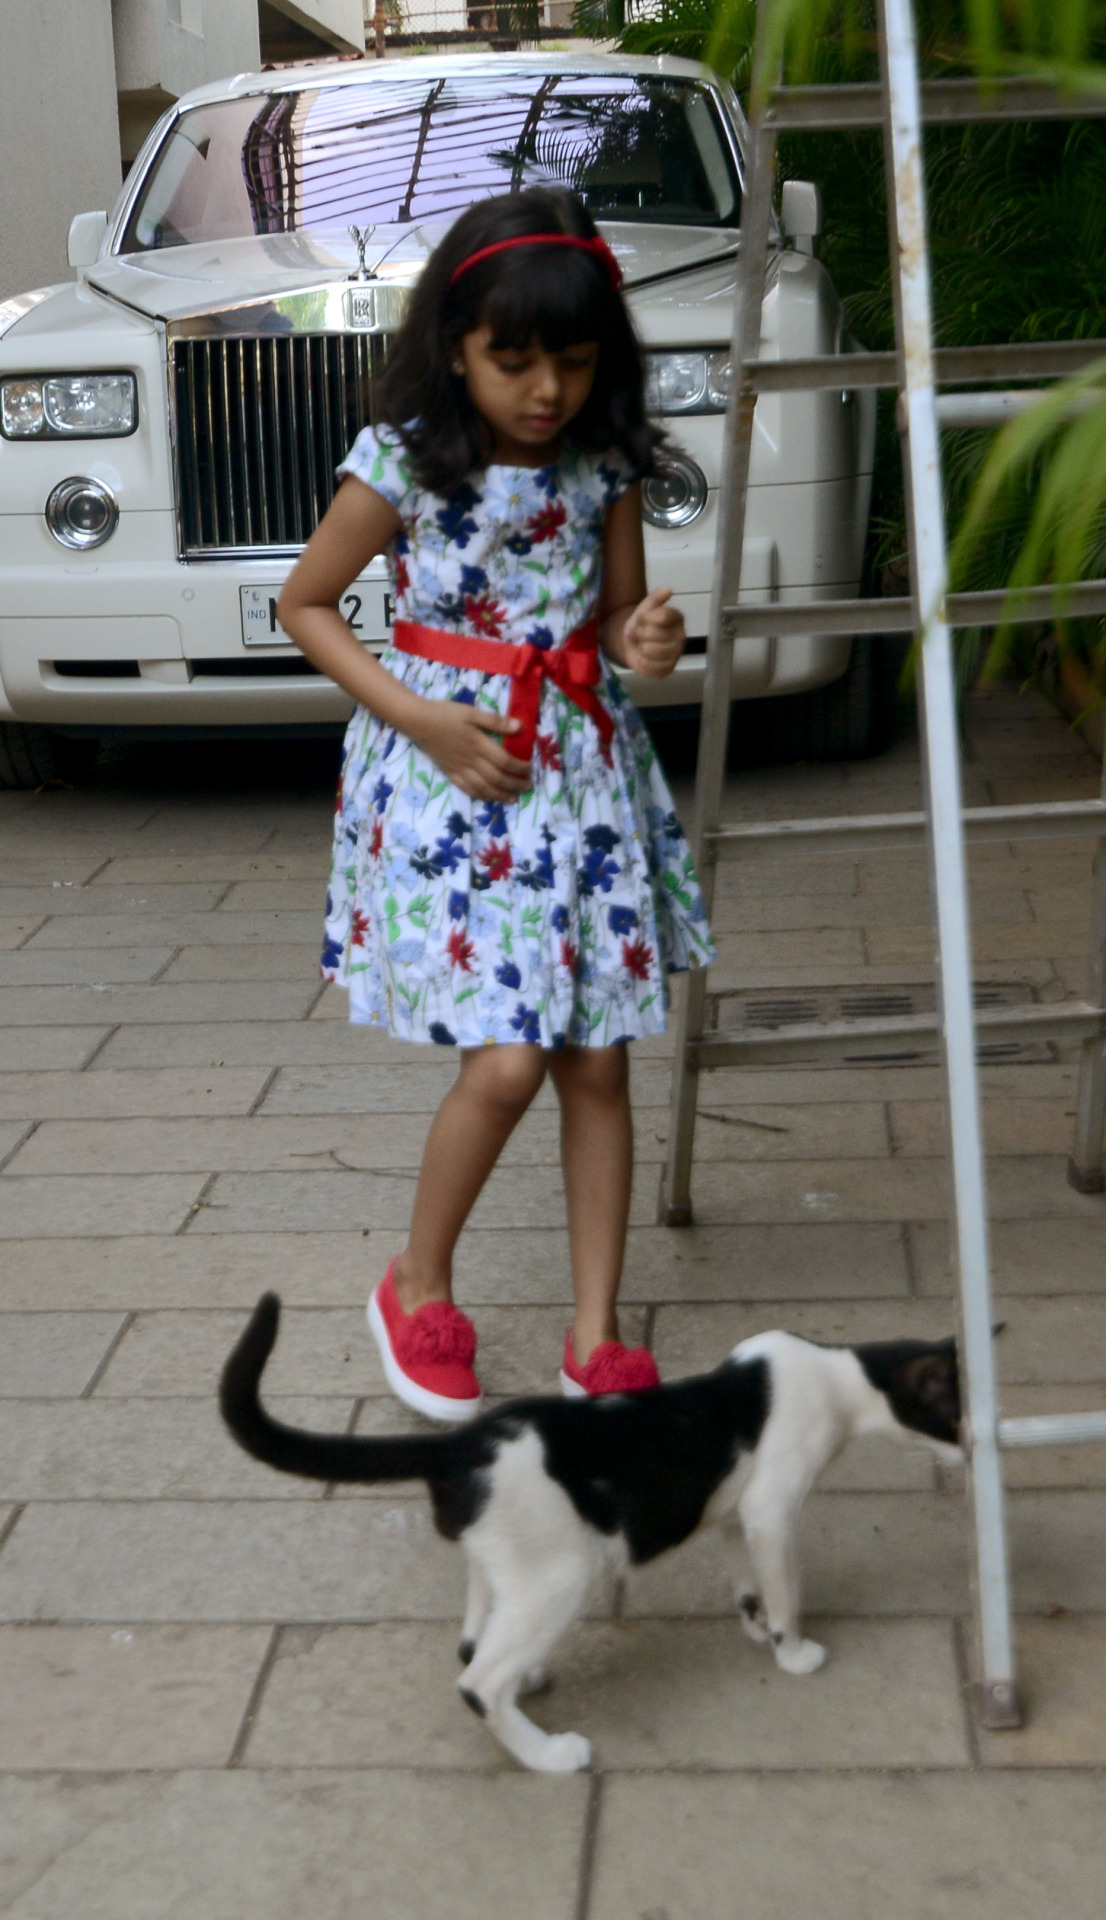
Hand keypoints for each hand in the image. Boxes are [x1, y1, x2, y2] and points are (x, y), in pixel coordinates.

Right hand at [411, 699, 531, 801]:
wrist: (418, 721)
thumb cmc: (446, 713)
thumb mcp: (472, 712)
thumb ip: (495, 721)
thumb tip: (519, 727)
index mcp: (479, 744)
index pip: (505, 761)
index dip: (520, 768)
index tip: (530, 769)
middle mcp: (471, 760)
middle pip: (497, 778)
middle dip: (515, 784)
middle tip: (528, 786)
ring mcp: (459, 769)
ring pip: (483, 788)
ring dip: (500, 795)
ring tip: (513, 799)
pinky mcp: (449, 773)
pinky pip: (467, 789)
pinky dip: (480, 795)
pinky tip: (488, 798)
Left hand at [620, 587, 684, 678]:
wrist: (635, 645)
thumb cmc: (642, 625)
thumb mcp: (645, 608)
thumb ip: (655, 598)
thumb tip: (668, 589)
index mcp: (678, 618)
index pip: (662, 615)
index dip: (645, 617)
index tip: (641, 619)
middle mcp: (681, 636)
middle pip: (653, 633)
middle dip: (639, 633)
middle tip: (639, 634)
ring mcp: (676, 654)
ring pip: (649, 650)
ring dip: (640, 647)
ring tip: (642, 645)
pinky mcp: (668, 669)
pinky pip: (648, 665)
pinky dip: (641, 661)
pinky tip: (644, 657)